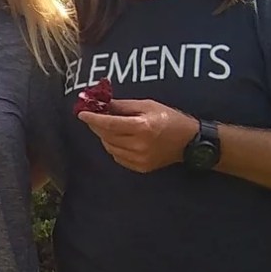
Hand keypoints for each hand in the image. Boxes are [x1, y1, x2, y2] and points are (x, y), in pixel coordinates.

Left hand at [76, 99, 197, 172]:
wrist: (189, 142)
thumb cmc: (169, 118)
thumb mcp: (148, 105)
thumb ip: (123, 106)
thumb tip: (102, 104)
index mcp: (142, 127)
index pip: (109, 124)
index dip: (93, 118)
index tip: (81, 113)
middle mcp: (139, 145)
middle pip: (107, 136)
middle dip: (97, 125)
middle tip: (93, 116)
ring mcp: (139, 159)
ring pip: (109, 147)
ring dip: (104, 136)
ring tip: (109, 126)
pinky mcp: (140, 167)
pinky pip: (118, 156)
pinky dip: (113, 146)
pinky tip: (120, 138)